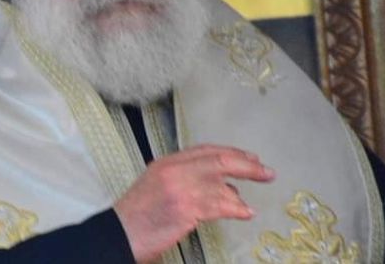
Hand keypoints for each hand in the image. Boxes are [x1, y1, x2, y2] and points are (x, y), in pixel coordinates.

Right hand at [113, 144, 274, 262]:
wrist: (119, 234)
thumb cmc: (137, 216)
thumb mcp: (156, 187)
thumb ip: (185, 181)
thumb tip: (224, 187)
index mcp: (166, 163)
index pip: (205, 150)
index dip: (231, 152)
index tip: (249, 158)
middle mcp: (174, 170)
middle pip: (219, 160)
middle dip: (246, 164)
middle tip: (266, 171)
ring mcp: (181, 189)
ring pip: (222, 183)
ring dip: (242, 194)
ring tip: (251, 204)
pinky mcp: (186, 209)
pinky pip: (219, 206)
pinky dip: (236, 208)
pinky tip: (245, 212)